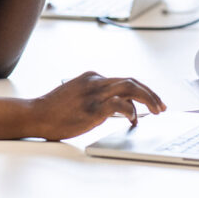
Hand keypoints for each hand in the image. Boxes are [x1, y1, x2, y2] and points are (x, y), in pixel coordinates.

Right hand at [30, 72, 164, 140]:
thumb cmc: (55, 111)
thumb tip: (118, 109)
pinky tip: (134, 119)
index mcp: (92, 77)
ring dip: (148, 99)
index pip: (124, 81)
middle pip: (132, 82)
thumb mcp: (77, 97)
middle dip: (150, 94)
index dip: (141, 92)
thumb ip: (96, 98)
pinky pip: (120, 105)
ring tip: (157, 111)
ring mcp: (95, 93)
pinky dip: (131, 111)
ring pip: (131, 88)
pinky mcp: (93, 108)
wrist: (36, 115)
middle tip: (162, 106)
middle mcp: (96, 81)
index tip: (151, 103)